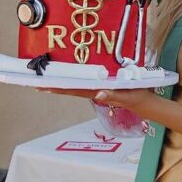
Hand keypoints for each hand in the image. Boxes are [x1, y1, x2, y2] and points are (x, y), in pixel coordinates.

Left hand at [36, 86, 159, 120]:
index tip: (43, 86)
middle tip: (36, 83)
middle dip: (54, 86)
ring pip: (75, 87)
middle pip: (70, 88)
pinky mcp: (102, 87)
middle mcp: (94, 92)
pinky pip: (85, 84)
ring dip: (61, 85)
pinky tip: (69, 79)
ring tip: (47, 81)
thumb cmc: (137, 97)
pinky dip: (74, 82)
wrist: (145, 103)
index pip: (74, 90)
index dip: (58, 87)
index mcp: (97, 92)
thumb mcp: (128, 95)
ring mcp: (97, 90)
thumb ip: (114, 95)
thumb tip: (98, 94)